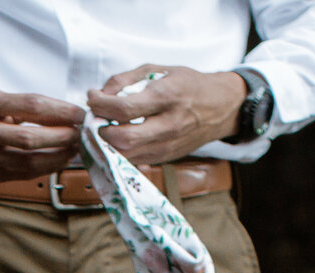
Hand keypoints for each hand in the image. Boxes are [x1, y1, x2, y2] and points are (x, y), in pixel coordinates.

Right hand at [0, 88, 85, 182]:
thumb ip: (21, 107)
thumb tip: (62, 116)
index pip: (30, 105)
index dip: (60, 110)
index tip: (79, 114)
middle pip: (30, 138)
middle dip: (62, 137)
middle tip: (81, 134)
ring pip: (27, 162)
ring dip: (57, 157)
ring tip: (74, 149)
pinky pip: (20, 175)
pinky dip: (43, 168)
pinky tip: (57, 161)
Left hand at [86, 65, 249, 165]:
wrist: (221, 107)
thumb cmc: (188, 84)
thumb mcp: (159, 70)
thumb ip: (126, 79)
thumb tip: (100, 94)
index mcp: (167, 97)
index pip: (124, 109)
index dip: (100, 104)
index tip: (93, 97)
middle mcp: (169, 125)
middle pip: (124, 139)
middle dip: (101, 130)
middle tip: (96, 118)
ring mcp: (168, 146)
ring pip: (126, 155)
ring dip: (107, 144)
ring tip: (104, 127)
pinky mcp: (166, 158)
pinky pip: (134, 160)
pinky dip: (119, 151)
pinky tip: (117, 138)